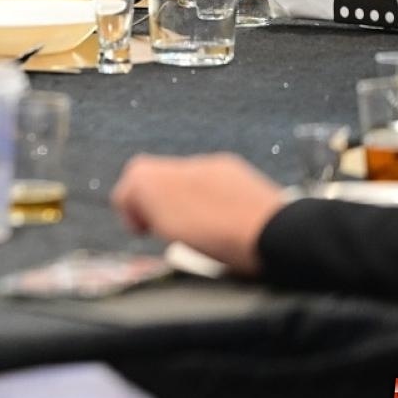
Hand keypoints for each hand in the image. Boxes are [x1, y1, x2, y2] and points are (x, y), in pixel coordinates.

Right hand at [110, 153, 283, 276]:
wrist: (271, 230)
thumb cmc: (217, 236)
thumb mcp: (167, 227)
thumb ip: (142, 204)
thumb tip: (134, 199)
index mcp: (154, 175)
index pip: (127, 187)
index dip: (130, 210)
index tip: (144, 231)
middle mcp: (179, 161)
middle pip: (154, 178)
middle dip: (158, 202)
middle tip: (169, 229)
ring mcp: (209, 164)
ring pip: (183, 179)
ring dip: (184, 199)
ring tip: (199, 227)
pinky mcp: (234, 169)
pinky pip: (211, 181)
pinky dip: (209, 197)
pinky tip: (221, 218)